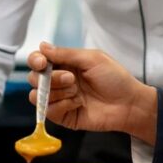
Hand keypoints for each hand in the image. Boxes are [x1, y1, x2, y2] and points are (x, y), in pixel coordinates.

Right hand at [27, 42, 157, 142]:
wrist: (128, 104)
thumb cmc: (114, 78)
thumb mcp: (92, 59)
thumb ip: (65, 54)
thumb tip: (42, 46)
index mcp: (65, 64)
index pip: (39, 60)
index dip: (35, 60)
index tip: (42, 63)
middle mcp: (59, 81)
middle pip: (34, 78)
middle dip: (50, 78)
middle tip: (71, 79)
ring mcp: (60, 99)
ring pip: (37, 95)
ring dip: (57, 92)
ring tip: (76, 92)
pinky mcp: (63, 116)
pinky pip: (49, 111)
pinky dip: (62, 105)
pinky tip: (78, 103)